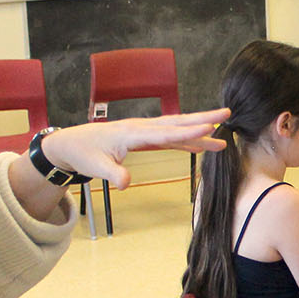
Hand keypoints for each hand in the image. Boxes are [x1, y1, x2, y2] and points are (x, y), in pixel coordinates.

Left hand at [42, 109, 229, 185]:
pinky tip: (201, 143)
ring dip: (199, 128)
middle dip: (203, 117)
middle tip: (226, 113)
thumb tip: (127, 183)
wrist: (71, 144)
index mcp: (131, 133)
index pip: (165, 133)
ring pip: (176, 127)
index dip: (188, 132)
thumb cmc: (83, 153)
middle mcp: (141, 128)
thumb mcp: (95, 167)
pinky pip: (169, 136)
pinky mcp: (144, 137)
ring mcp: (144, 131)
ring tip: (222, 129)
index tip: (209, 126)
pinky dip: (186, 139)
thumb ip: (113, 174)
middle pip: (177, 122)